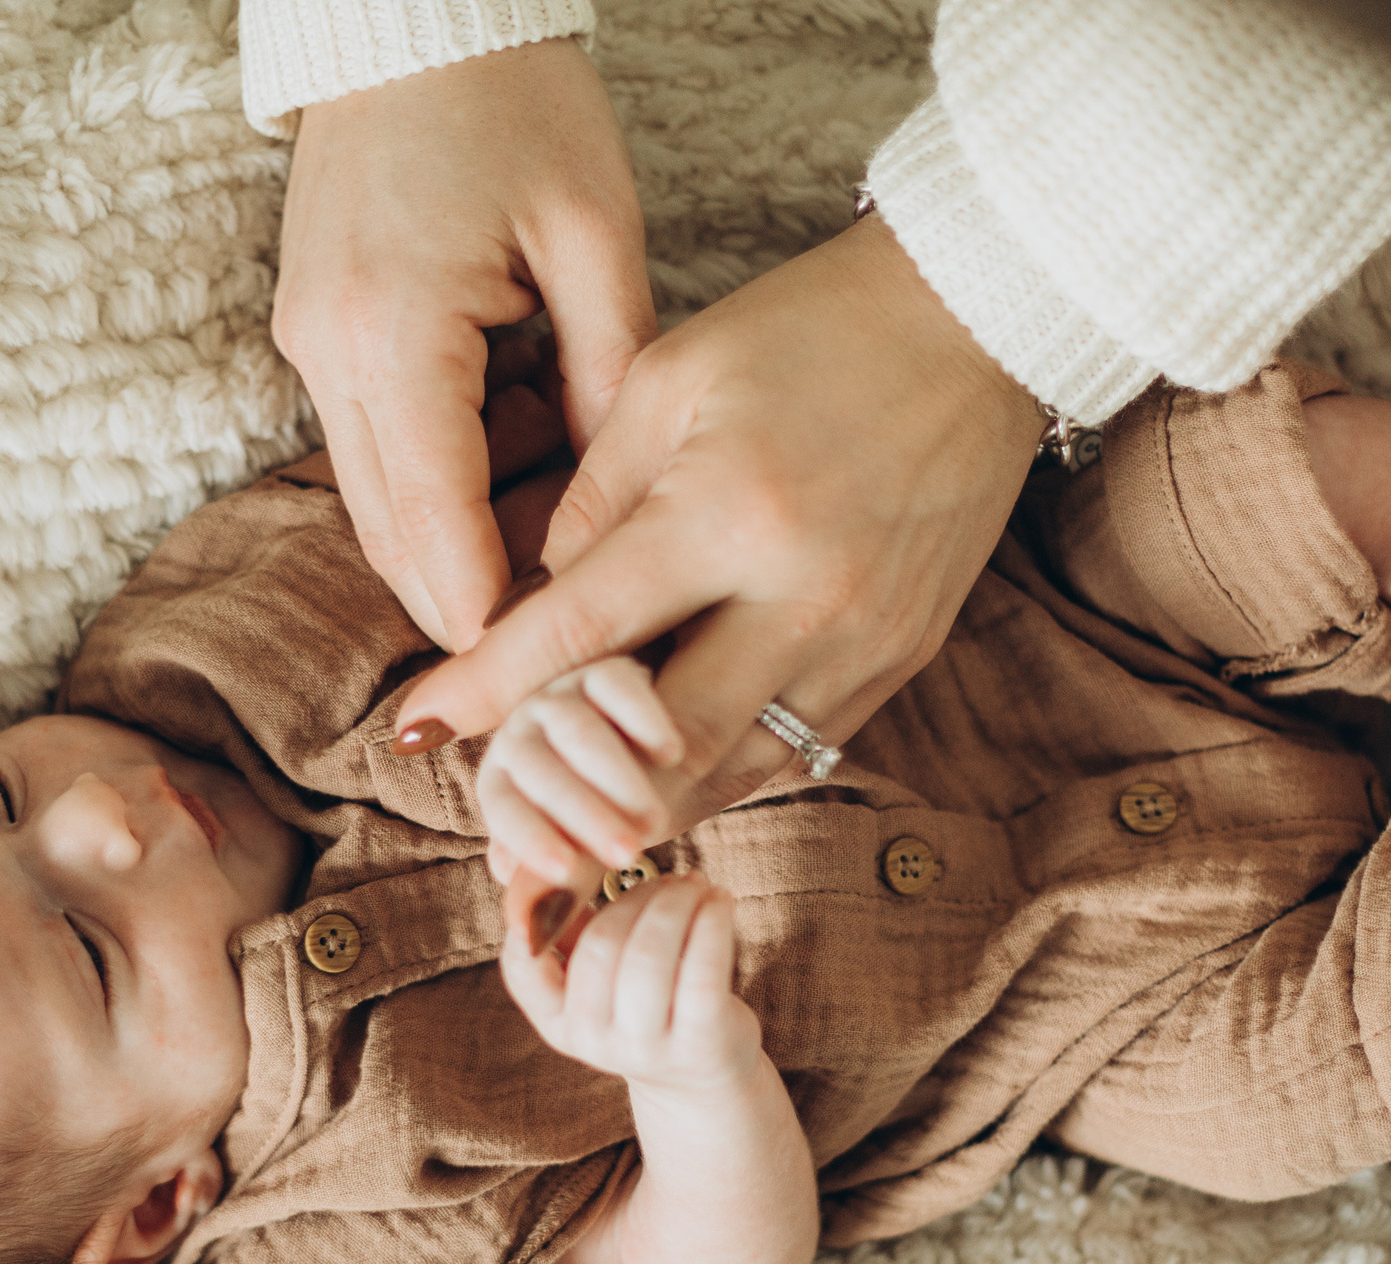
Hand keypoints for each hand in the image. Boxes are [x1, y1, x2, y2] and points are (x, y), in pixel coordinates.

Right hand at [273, 40, 654, 648]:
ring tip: (552, 587)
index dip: (492, 616)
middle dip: (467, 610)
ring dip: (452, 552)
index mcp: (395, 332)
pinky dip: (439, 488)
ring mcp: (310, 345)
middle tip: (555, 671)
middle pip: (391, 537)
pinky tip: (517, 486)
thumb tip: (627, 507)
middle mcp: (331, 354)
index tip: (551, 681)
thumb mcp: (594, 236)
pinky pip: (377, 448)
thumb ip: (611, 375)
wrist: (409, 11)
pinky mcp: (317, 333)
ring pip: (377, 504)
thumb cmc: (517, 103)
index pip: (437, 523)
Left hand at [397, 214, 1045, 854]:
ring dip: (643, 803)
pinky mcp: (902, 660)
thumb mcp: (669, 383)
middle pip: (657, 749)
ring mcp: (862, 644)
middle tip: (498, 805)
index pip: (576, 637)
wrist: (974, 324)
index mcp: (726, 516)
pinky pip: (795, 751)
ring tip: (570, 812)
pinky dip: (721, 771)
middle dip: (564, 789)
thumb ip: (592, 504)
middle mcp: (800, 600)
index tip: (415, 729)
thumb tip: (540, 611)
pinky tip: (668, 772)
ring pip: (731, 775)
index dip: (484, 694)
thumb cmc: (809, 334)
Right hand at [501, 874, 761, 1093]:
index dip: (538, 913)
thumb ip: (571, 932)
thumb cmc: (649, 1007)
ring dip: (677, 903)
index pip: (524, 966)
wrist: (702, 1079)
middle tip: (673, 877)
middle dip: (638, 898)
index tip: (570, 868)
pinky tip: (721, 901)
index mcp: (557, 1022)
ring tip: (698, 885)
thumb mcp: (601, 981)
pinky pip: (701, 968)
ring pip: (650, 954)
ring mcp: (644, 1047)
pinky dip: (713, 922)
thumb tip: (545, 864)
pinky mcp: (699, 1043)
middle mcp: (592, 1040)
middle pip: (601, 945)